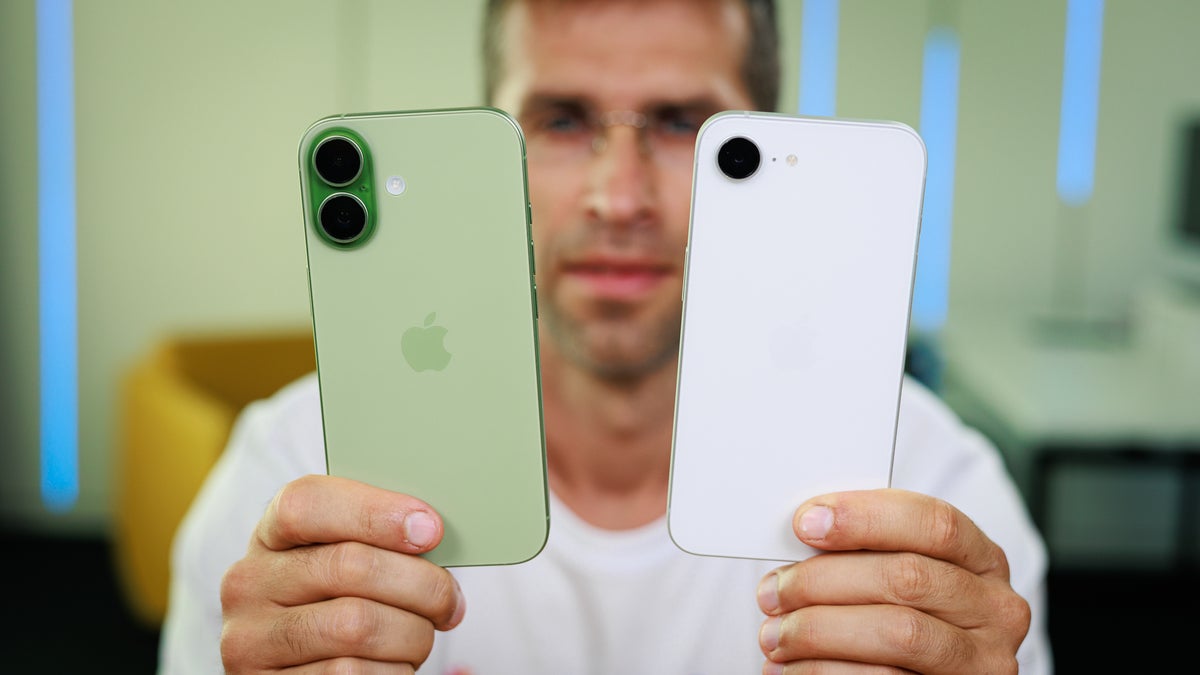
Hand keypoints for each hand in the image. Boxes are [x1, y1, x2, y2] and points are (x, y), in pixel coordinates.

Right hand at [219, 474, 464, 672]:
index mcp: (270, 536)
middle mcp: (249, 584)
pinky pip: (351, 674)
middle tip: (449, 601)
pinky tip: (395, 664)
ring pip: (357, 626)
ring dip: (412, 635)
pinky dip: (392, 671)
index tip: (429, 529)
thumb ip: (372, 539)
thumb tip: (429, 530)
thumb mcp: (338, 559)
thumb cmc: (336, 602)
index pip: (307, 503)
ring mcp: (252, 640)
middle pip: (349, 566)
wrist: (297, 667)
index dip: (374, 512)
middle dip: (420, 585)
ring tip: (422, 635)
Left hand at [756, 488, 1030, 673]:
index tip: (806, 522)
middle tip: (773, 591)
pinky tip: (789, 670)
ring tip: (774, 635)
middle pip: (906, 579)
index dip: (866, 518)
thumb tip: (807, 528)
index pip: (934, 523)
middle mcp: (995, 610)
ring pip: (898, 633)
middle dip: (825, 580)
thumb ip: (868, 550)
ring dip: (819, 631)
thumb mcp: (898, 572)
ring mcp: (982, 662)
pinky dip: (824, 673)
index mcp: (982, 560)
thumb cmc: (899, 613)